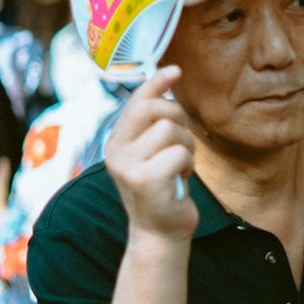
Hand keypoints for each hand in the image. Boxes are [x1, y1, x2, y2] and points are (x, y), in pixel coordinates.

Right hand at [105, 66, 196, 242]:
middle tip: (181, 140)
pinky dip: (188, 165)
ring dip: (186, 146)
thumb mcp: (152, 154)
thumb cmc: (163, 189)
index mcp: (115, 142)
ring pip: (171, 130)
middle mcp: (116, 152)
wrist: (160, 233)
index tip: (174, 70)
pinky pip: (180, 153)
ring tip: (180, 166)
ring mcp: (128, 166)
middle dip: (177, 118)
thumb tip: (166, 84)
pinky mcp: (146, 180)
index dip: (156, 83)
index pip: (136, 102)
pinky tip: (180, 180)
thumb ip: (153, 125)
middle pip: (153, 109)